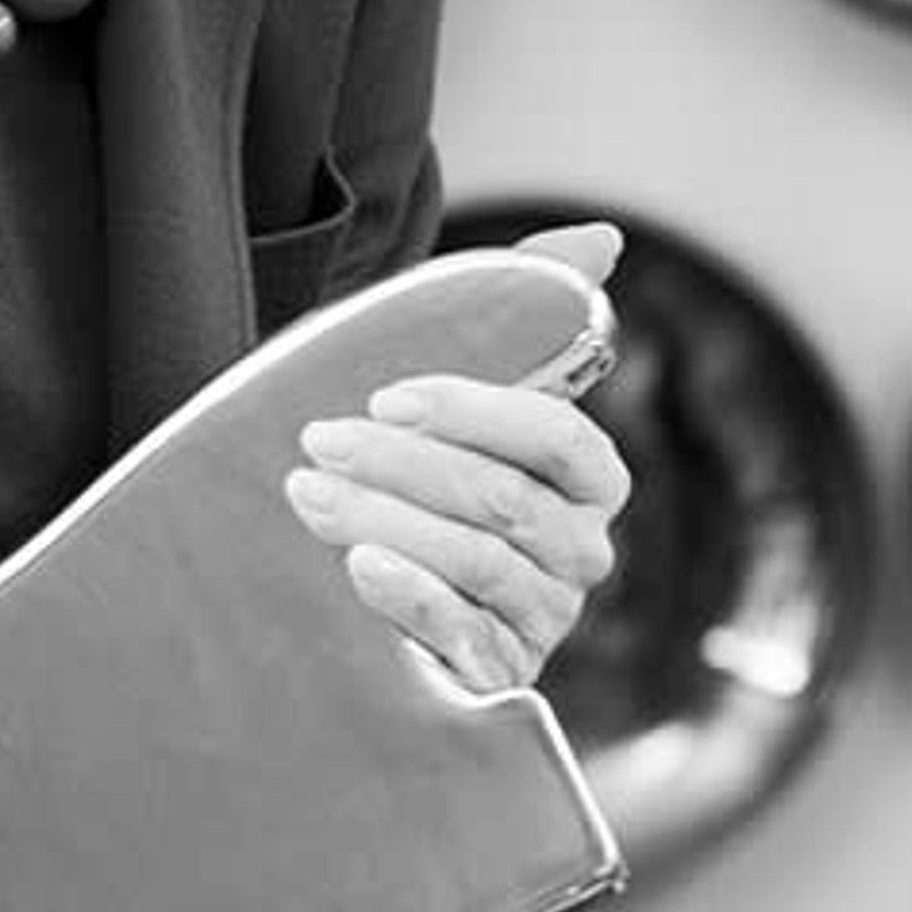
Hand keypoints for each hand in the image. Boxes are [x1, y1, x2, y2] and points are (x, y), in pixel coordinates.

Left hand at [283, 219, 632, 691]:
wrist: (357, 575)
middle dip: (403, 465)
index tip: (385, 395)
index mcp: (590, 480)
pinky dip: (411, 596)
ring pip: (477, 560)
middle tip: (317, 441)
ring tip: (308, 494)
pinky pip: (464, 634)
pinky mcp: (497, 673)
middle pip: (505, 501)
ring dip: (386, 520)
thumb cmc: (418, 463)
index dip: (475, 413)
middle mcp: (580, 552)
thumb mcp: (458, 383)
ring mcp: (542, 619)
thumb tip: (603, 238)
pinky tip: (357, 569)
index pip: (558, 440)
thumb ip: (532, 301)